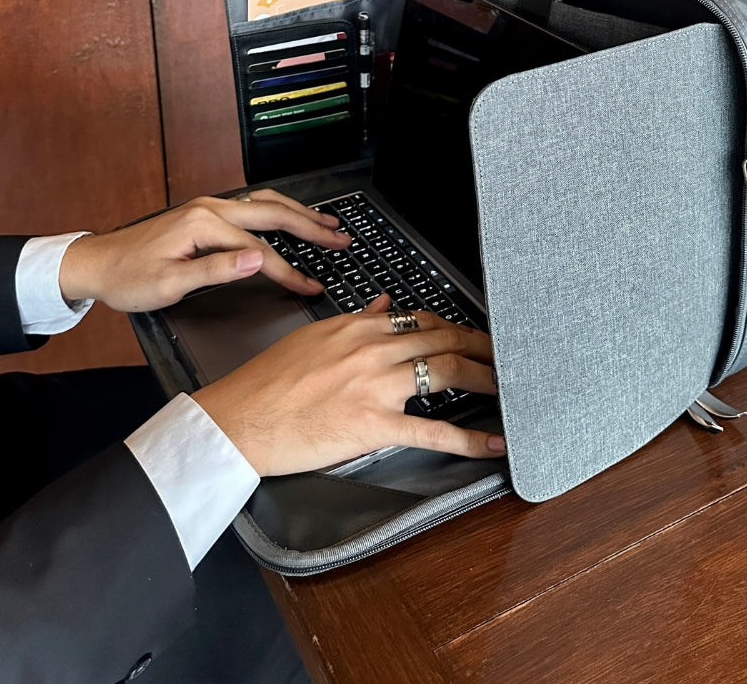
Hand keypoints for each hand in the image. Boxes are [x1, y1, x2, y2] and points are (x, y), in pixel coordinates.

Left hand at [58, 189, 351, 311]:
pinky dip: (280, 210)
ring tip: (329, 224)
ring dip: (300, 213)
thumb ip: (217, 271)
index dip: (288, 272)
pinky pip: (253, 205)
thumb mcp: (170, 284)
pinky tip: (293, 216)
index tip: (310, 287)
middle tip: (341, 240)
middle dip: (311, 227)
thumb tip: (258, 259)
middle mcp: (211, 207)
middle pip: (273, 213)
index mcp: (203, 223)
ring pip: (266, 203)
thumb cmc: (129, 278)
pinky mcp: (207, 212)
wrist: (97, 264)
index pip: (259, 250)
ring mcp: (210, 206)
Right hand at [194, 296, 505, 474]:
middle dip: (481, 344)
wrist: (239, 419)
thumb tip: (383, 304)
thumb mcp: (312, 336)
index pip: (421, 319)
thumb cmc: (267, 382)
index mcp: (357, 327)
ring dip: (484, 377)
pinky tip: (491, 442)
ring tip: (507, 385)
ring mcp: (376, 385)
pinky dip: (468, 439)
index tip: (470, 334)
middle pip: (443, 338)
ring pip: (446, 370)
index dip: (453, 327)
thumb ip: (355, 319)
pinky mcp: (374, 424)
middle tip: (504, 353)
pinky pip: (432, 431)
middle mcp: (372, 349)